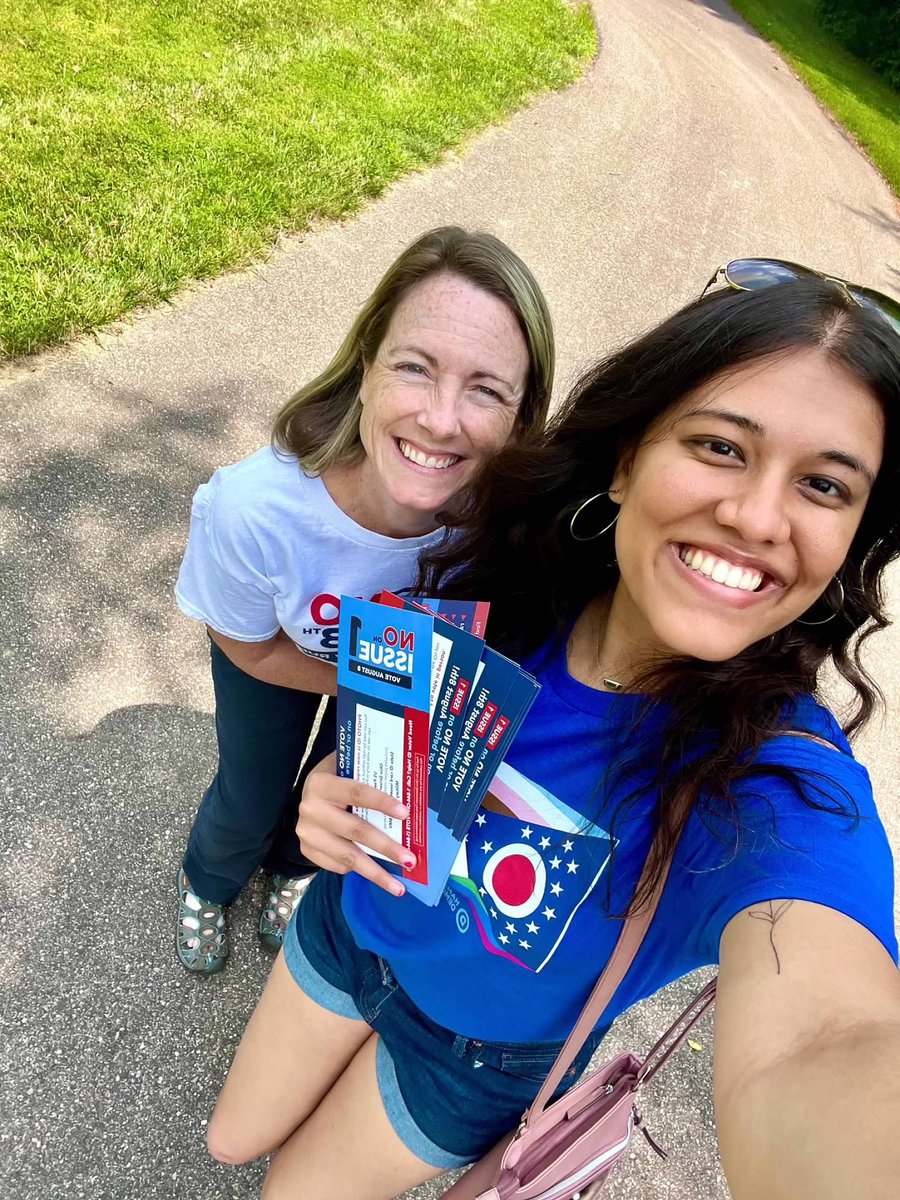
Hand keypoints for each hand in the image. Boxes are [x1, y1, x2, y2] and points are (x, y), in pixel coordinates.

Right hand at [296, 753, 412, 896]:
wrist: (308, 796)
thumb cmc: (337, 780)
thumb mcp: (347, 769)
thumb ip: (370, 776)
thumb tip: (410, 790)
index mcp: (322, 783)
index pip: (356, 793)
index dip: (381, 802)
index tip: (405, 814)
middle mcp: (311, 809)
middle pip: (355, 830)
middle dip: (386, 847)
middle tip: (410, 860)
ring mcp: (307, 833)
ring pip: (347, 856)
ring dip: (376, 872)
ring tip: (398, 887)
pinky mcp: (307, 851)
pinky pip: (338, 865)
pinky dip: (359, 870)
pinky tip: (376, 874)